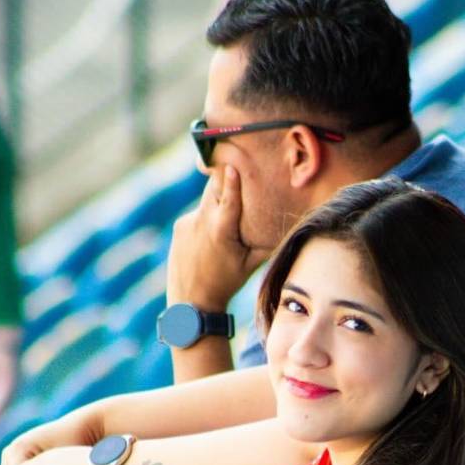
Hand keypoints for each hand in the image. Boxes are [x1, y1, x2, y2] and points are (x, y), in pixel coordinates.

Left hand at [166, 168, 270, 310]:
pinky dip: (206, 220)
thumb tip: (285, 226)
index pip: (227, 196)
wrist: (191, 301)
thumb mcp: (250, 265)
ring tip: (226, 222)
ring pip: (206, 203)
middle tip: (236, 174)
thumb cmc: (226, 283)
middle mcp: (201, 221)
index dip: (231, 178)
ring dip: (217, 205)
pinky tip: (211, 238)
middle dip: (225, 183)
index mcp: (221, 229)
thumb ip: (266, 242)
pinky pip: (197, 215)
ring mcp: (187, 223)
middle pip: (214, 189)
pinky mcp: (179, 227)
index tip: (232, 163)